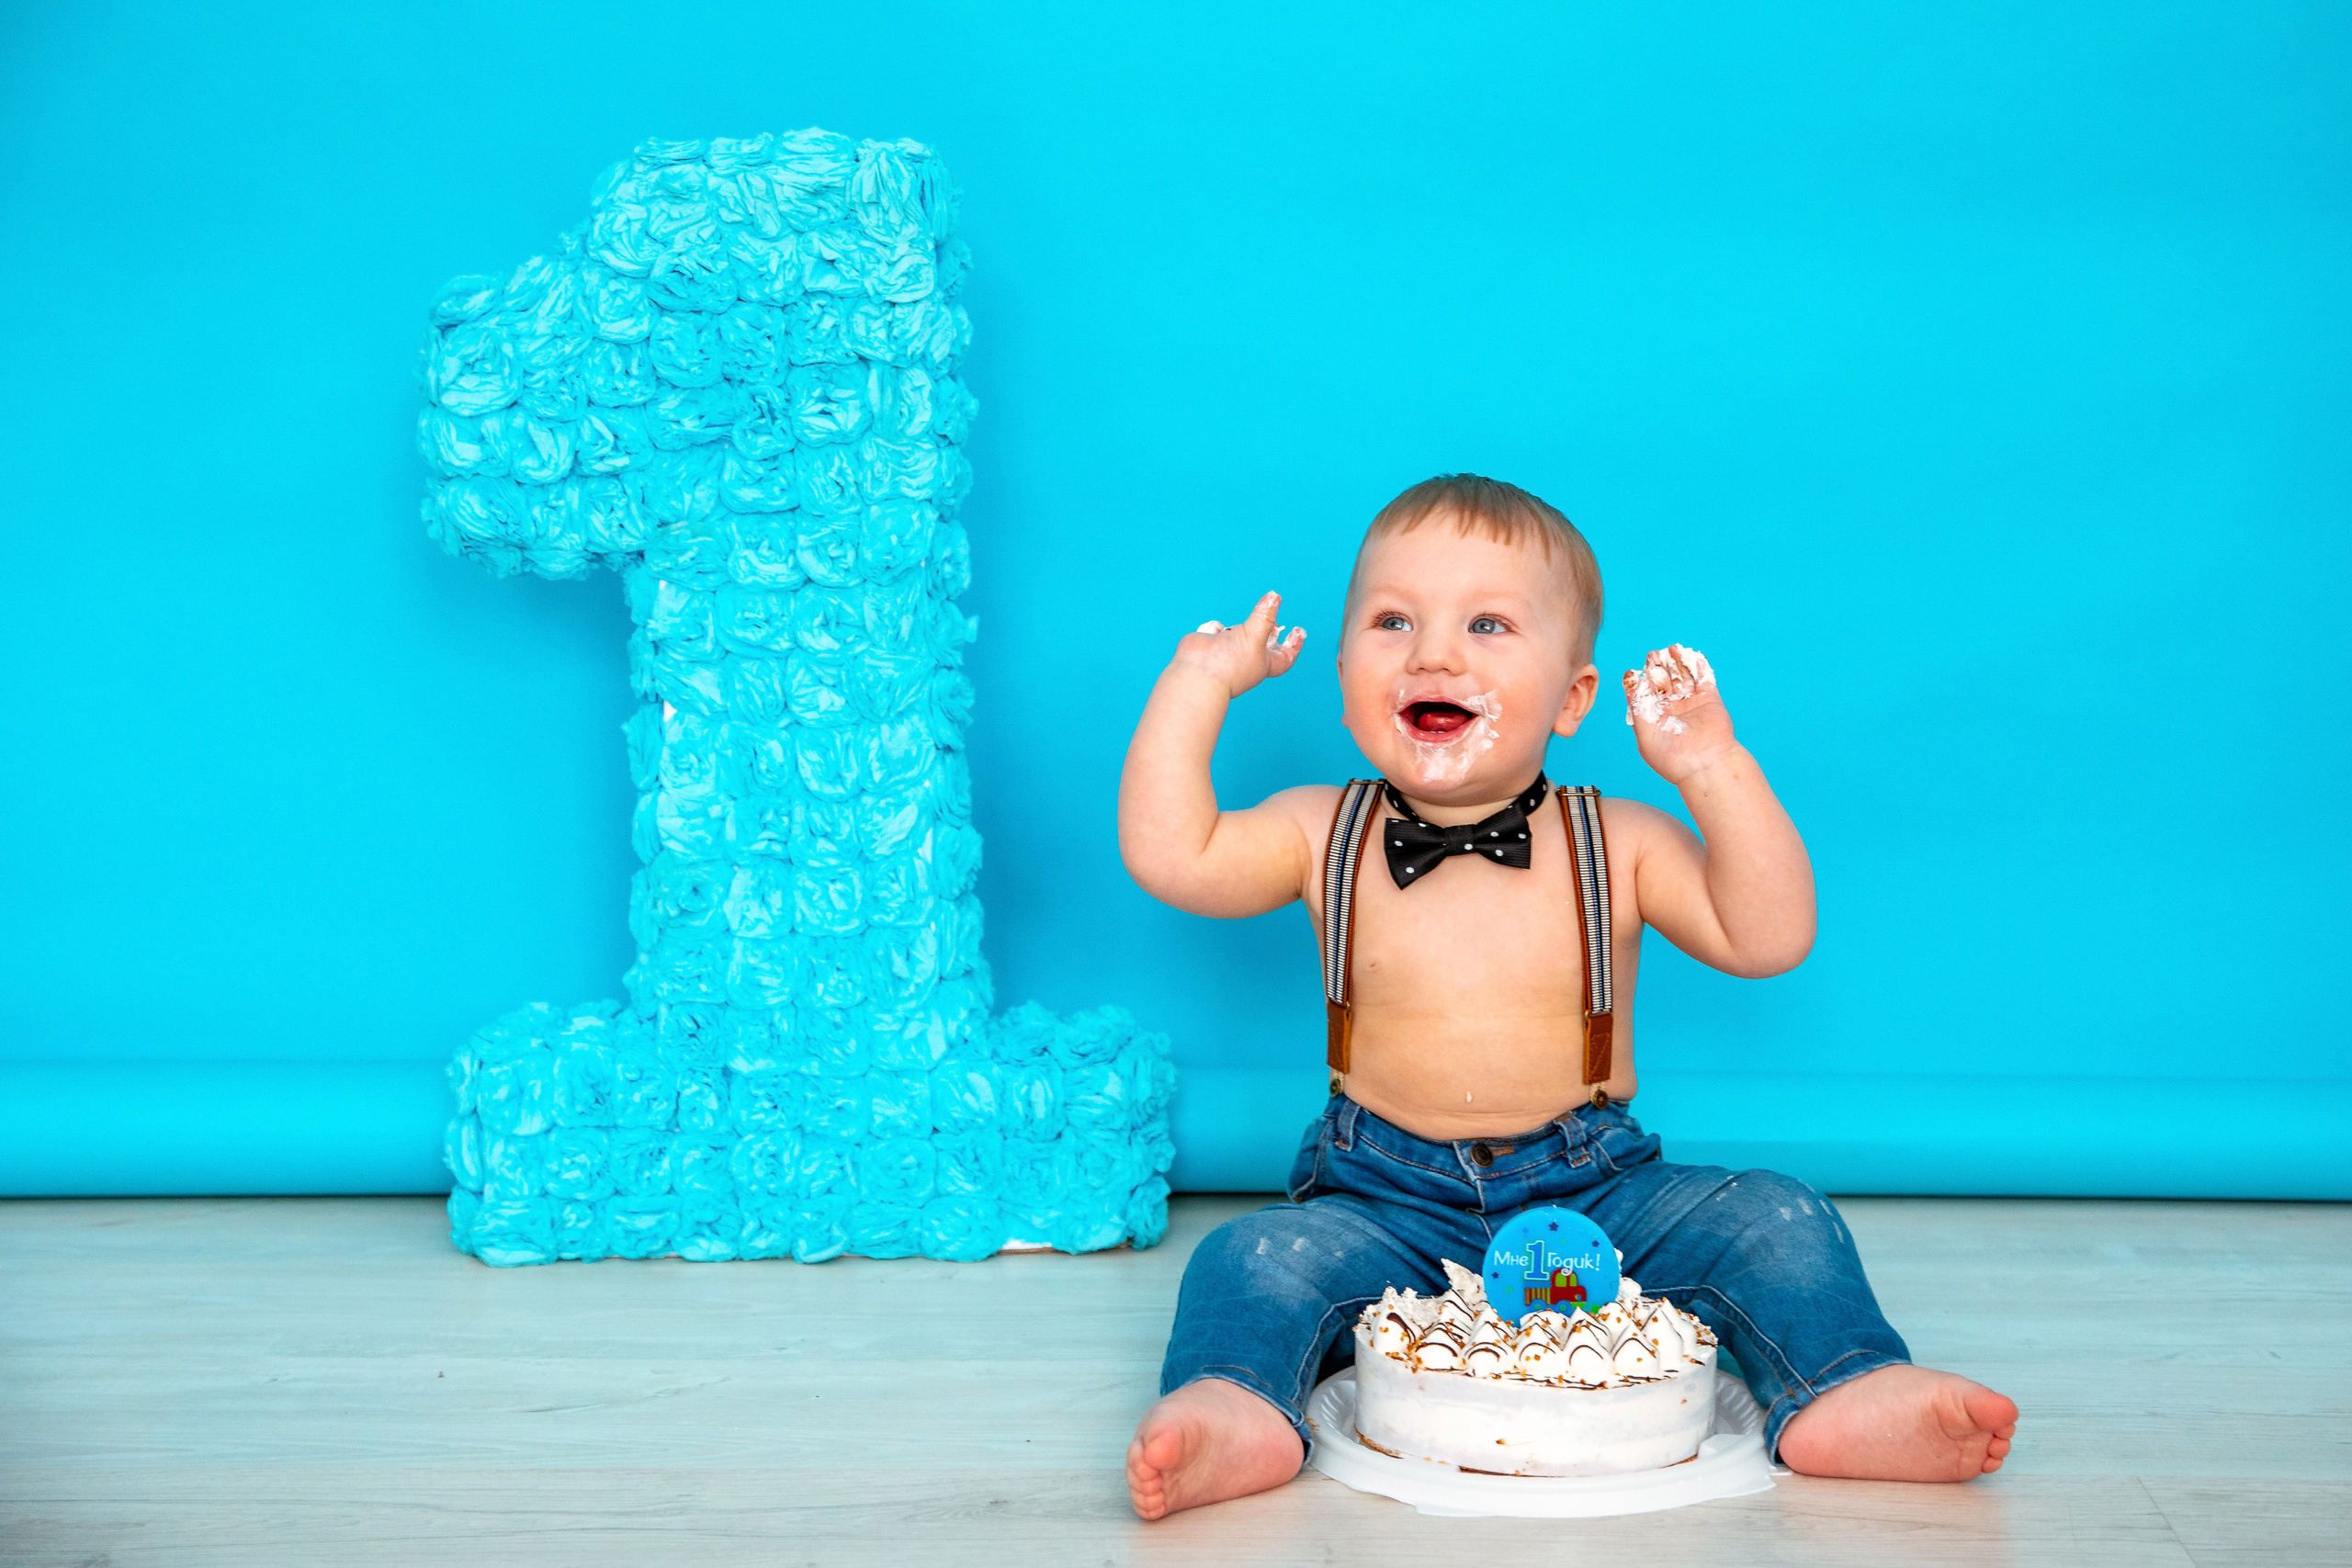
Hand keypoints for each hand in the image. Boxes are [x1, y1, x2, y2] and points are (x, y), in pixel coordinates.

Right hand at [1171, 591, 1306, 698]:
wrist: (1198, 673)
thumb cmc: (1230, 665)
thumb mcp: (1255, 636)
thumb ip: (1265, 616)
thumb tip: (1274, 596)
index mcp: (1264, 663)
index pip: (1285, 655)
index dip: (1294, 644)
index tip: (1299, 631)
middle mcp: (1247, 658)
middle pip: (1264, 642)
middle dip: (1268, 629)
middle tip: (1273, 619)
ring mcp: (1229, 651)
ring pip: (1239, 632)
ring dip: (1239, 628)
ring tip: (1235, 631)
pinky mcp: (1211, 643)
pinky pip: (1217, 629)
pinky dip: (1215, 628)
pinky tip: (1214, 634)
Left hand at [1625, 644, 1736, 785]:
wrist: (1704, 765)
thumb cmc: (1671, 758)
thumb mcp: (1644, 733)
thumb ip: (1639, 707)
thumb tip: (1637, 682)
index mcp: (1655, 717)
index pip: (1646, 693)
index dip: (1640, 680)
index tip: (1633, 672)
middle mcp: (1673, 709)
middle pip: (1664, 680)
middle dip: (1658, 667)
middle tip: (1652, 655)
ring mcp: (1692, 702)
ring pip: (1683, 676)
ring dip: (1676, 662)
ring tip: (1670, 649)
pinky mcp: (1710, 699)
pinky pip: (1704, 678)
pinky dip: (1698, 665)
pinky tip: (1690, 655)